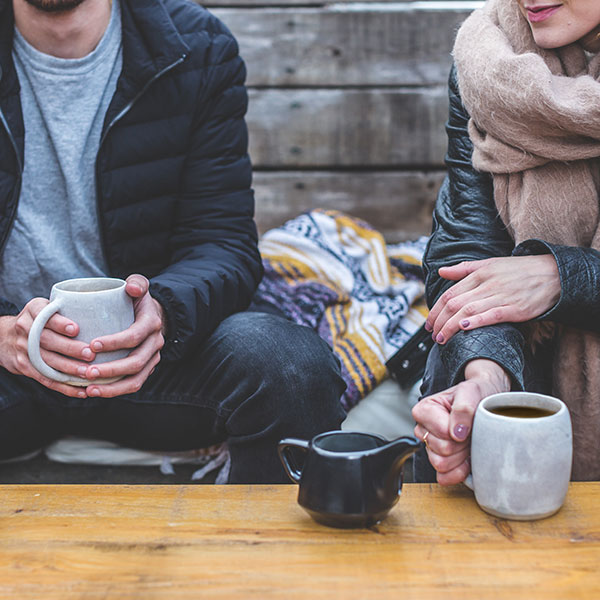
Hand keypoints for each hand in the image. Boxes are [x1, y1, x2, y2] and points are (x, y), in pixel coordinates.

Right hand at [0, 299, 95, 397]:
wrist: (4, 337)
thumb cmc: (37, 320)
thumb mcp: (44, 308)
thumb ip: (63, 309)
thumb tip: (99, 313)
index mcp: (33, 311)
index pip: (45, 316)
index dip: (60, 323)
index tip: (76, 329)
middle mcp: (25, 329)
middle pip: (47, 340)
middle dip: (70, 348)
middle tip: (90, 354)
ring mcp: (23, 349)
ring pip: (47, 361)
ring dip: (69, 369)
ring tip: (88, 373)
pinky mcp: (24, 366)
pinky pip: (45, 378)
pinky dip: (64, 387)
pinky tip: (81, 391)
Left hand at [80, 274, 164, 397]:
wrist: (151, 315)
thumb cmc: (137, 300)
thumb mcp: (139, 285)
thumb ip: (137, 282)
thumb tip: (131, 288)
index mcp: (152, 324)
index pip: (134, 336)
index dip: (115, 342)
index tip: (92, 344)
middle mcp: (155, 343)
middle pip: (136, 362)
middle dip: (111, 369)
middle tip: (86, 371)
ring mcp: (152, 359)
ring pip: (136, 379)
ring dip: (112, 387)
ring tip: (89, 389)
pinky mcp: (146, 369)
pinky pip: (133, 385)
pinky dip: (114, 391)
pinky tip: (93, 392)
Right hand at [412, 359, 509, 484]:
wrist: (486, 401)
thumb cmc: (476, 394)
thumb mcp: (471, 392)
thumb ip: (463, 409)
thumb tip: (456, 433)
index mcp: (424, 410)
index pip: (442, 433)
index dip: (459, 432)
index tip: (468, 422)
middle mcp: (423, 429)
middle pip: (441, 450)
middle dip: (461, 444)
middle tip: (471, 431)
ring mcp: (430, 447)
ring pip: (441, 464)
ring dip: (461, 456)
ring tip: (469, 441)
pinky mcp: (440, 461)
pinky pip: (443, 477)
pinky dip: (459, 472)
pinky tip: (467, 458)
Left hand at [425, 255, 559, 344]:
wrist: (554, 274)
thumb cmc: (520, 270)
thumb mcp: (491, 264)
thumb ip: (464, 269)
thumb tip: (441, 271)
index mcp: (479, 274)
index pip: (449, 294)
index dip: (435, 310)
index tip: (429, 324)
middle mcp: (487, 284)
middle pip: (454, 304)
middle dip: (439, 321)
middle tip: (433, 335)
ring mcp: (501, 296)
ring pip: (468, 311)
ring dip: (451, 327)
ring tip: (442, 339)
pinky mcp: (515, 309)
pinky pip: (491, 315)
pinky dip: (475, 321)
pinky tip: (463, 328)